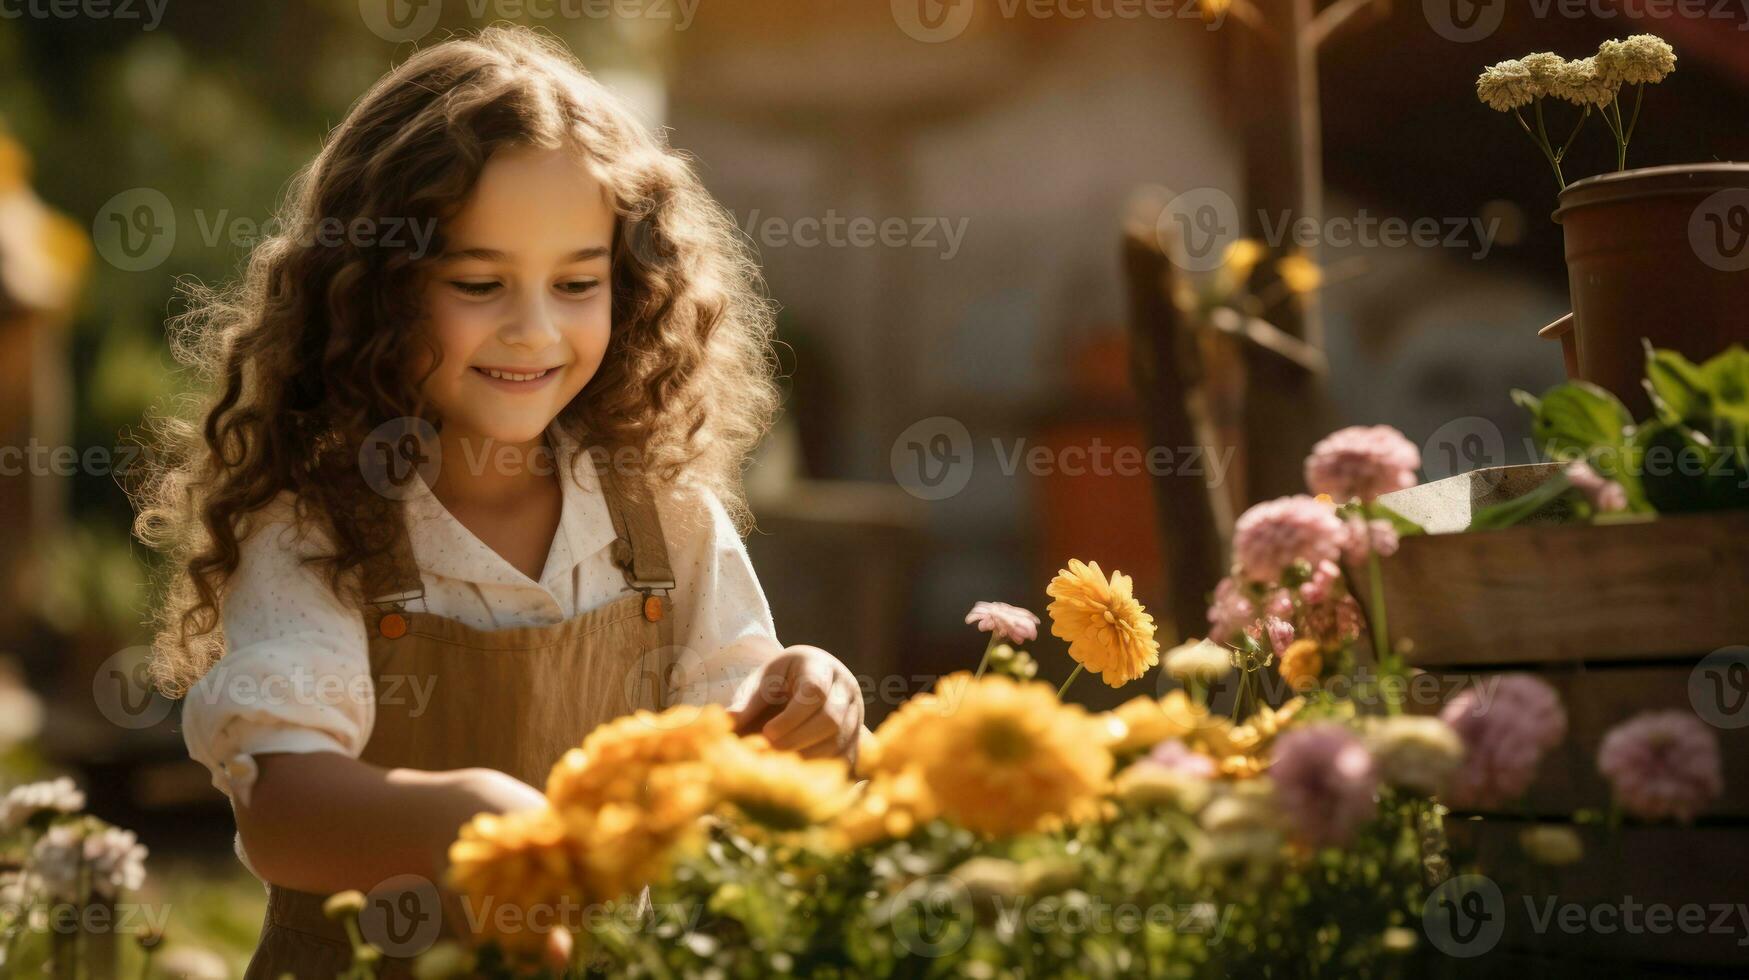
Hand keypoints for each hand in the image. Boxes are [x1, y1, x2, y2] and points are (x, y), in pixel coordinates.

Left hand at [730, 645, 864, 763]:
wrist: (806, 682)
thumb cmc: (779, 681)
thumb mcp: (762, 682)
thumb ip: (748, 702)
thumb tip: (727, 721)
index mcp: (820, 666)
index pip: (814, 691)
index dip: (791, 717)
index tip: (767, 732)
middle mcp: (845, 688)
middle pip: (831, 719)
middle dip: (797, 740)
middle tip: (769, 753)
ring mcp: (856, 714)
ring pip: (840, 742)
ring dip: (807, 758)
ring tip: (778, 766)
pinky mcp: (857, 737)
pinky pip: (845, 758)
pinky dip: (820, 769)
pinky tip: (795, 774)